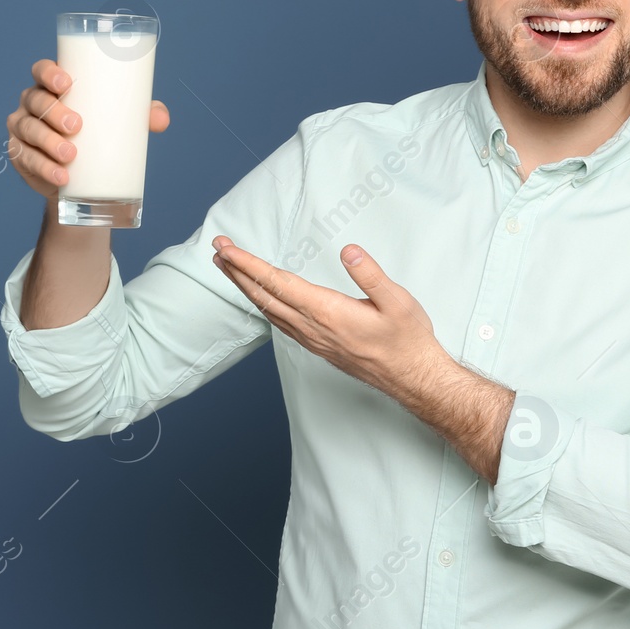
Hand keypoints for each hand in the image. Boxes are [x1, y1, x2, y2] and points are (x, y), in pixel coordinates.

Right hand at [7, 58, 170, 199]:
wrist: (82, 178)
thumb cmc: (99, 134)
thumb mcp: (120, 121)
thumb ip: (141, 115)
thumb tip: (161, 119)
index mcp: (52, 87)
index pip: (41, 70)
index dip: (49, 73)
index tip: (66, 83)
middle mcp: (32, 103)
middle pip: (35, 100)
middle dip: (53, 111)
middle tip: (77, 125)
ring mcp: (22, 129)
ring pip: (29, 129)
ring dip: (47, 142)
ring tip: (70, 155)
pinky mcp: (20, 156)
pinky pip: (26, 159)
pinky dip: (43, 168)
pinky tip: (60, 176)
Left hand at [211, 236, 444, 400]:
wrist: (412, 379)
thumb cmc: (408, 341)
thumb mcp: (398, 302)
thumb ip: (371, 276)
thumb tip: (349, 251)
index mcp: (327, 312)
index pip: (277, 283)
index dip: (248, 264)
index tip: (227, 248)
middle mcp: (313, 328)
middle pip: (264, 296)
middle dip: (237, 271)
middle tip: (217, 250)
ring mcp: (313, 340)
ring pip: (268, 310)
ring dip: (245, 287)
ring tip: (229, 269)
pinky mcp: (317, 346)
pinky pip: (280, 323)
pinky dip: (262, 305)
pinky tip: (260, 298)